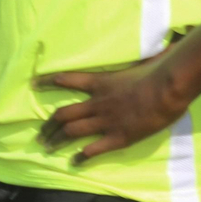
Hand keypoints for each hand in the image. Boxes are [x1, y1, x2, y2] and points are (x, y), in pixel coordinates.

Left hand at [35, 56, 188, 165]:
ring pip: (71, 132)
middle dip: (48, 125)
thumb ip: (140, 57)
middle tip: (39, 134)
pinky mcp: (118, 137)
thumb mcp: (142, 60)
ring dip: (56, 140)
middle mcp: (97, 103)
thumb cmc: (158, 70)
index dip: (48, 82)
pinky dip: (81, 156)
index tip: (33, 85)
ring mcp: (105, 121)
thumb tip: (162, 40)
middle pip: (63, 114)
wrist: (167, 89)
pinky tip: (74, 162)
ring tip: (46, 148)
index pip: (66, 79)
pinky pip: (93, 149)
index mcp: (100, 82)